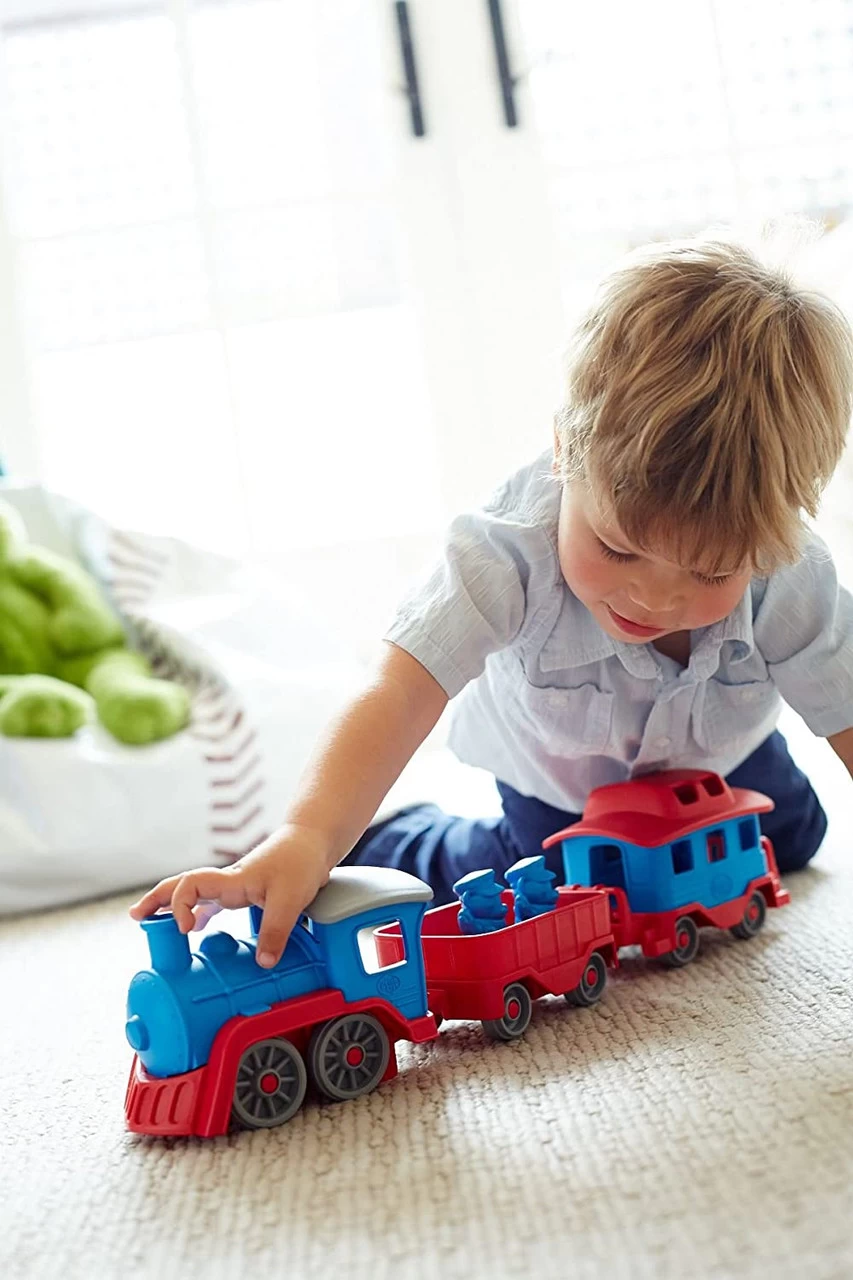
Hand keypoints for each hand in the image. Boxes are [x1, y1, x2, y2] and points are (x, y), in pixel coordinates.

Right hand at [128, 824, 332, 967]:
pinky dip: (196, 912)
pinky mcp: (243, 891)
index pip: (190, 885)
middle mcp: (227, 882)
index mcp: (231, 880)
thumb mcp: (291, 899)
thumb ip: (275, 931)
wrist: (312, 842)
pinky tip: (194, 927)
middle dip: (156, 900)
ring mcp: (233, 886)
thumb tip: (262, 963)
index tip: (185, 930)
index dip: (179, 905)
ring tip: (151, 923)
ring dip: (171, 906)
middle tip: (136, 917)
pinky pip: (211, 901)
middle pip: (181, 886)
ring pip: (193, 894)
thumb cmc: (300, 861)